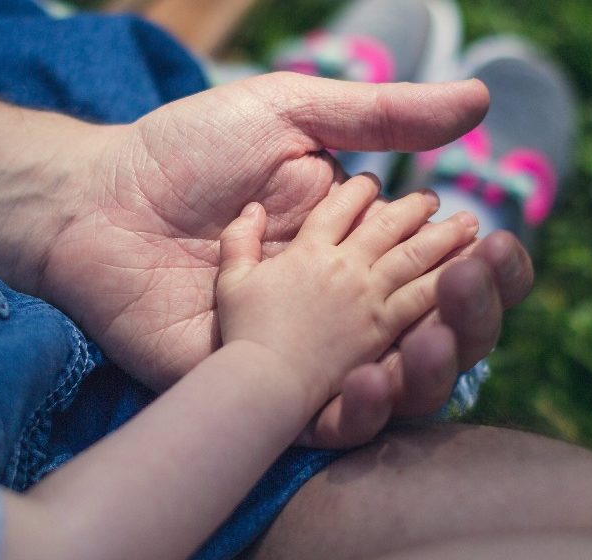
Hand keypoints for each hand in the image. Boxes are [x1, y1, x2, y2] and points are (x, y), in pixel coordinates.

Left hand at [38, 74, 530, 444]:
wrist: (99, 199)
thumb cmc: (189, 150)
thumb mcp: (291, 116)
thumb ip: (381, 116)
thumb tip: (482, 101)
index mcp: (355, 251)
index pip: (442, 276)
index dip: (481, 271)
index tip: (492, 245)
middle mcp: (337, 311)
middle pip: (430, 341)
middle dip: (468, 323)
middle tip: (467, 287)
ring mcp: (296, 356)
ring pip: (386, 394)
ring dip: (423, 376)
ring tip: (428, 341)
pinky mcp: (248, 392)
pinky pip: (312, 426)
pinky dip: (350, 414)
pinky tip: (369, 383)